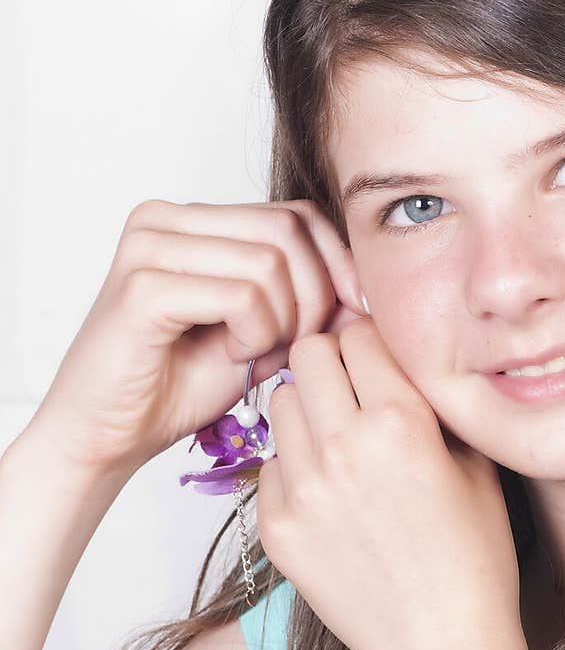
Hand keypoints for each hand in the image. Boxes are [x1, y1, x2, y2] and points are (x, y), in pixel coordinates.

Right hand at [25, 197, 365, 477]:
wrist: (108, 437)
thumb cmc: (178, 387)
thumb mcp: (265, 335)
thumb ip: (310, 304)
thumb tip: (371, 290)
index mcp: (193, 219)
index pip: (295, 213)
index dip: (337, 262)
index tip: (352, 313)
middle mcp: (165, 218)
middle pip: (287, 229)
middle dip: (316, 295)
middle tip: (298, 344)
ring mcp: (149, 246)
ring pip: (269, 262)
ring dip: (283, 322)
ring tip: (254, 353)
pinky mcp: (142, 286)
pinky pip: (241, 295)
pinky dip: (254, 335)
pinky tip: (233, 357)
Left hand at [255, 316, 525, 649]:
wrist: (440, 647)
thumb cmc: (474, 559)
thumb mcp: (477, 465)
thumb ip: (435, 404)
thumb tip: (401, 359)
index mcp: (400, 421)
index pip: (358, 335)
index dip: (374, 344)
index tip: (382, 362)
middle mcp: (342, 447)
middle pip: (308, 354)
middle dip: (332, 363)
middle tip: (353, 390)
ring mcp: (302, 489)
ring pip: (282, 404)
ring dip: (309, 410)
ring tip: (341, 442)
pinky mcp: (276, 527)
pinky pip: (271, 464)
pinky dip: (295, 467)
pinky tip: (331, 494)